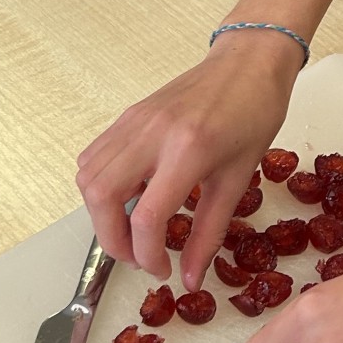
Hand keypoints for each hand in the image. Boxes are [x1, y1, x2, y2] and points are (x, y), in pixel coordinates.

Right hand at [77, 29, 305, 275]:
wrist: (247, 63)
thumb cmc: (254, 115)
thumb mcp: (239, 179)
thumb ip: (210, 233)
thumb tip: (190, 279)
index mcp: (188, 150)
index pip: (146, 216)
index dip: (147, 255)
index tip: (163, 269)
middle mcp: (151, 133)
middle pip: (101, 197)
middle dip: (112, 240)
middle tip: (140, 256)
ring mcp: (133, 121)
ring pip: (88, 176)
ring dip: (101, 215)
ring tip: (133, 232)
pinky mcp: (127, 116)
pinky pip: (95, 157)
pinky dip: (100, 187)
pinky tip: (128, 199)